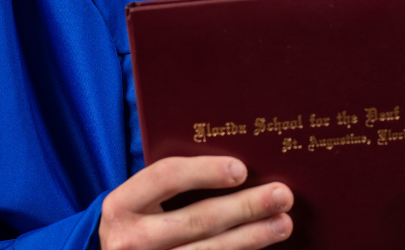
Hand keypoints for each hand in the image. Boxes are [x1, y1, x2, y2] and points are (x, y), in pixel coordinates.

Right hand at [99, 156, 292, 249]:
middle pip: (197, 221)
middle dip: (245, 207)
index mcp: (122, 204)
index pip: (166, 177)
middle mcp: (129, 241)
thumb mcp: (142, 197)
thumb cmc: (139, 217)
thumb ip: (176, 180)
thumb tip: (238, 163)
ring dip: (251, 238)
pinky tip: (259, 247)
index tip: (242, 169)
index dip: (205, 171)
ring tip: (283, 223)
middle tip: (282, 194)